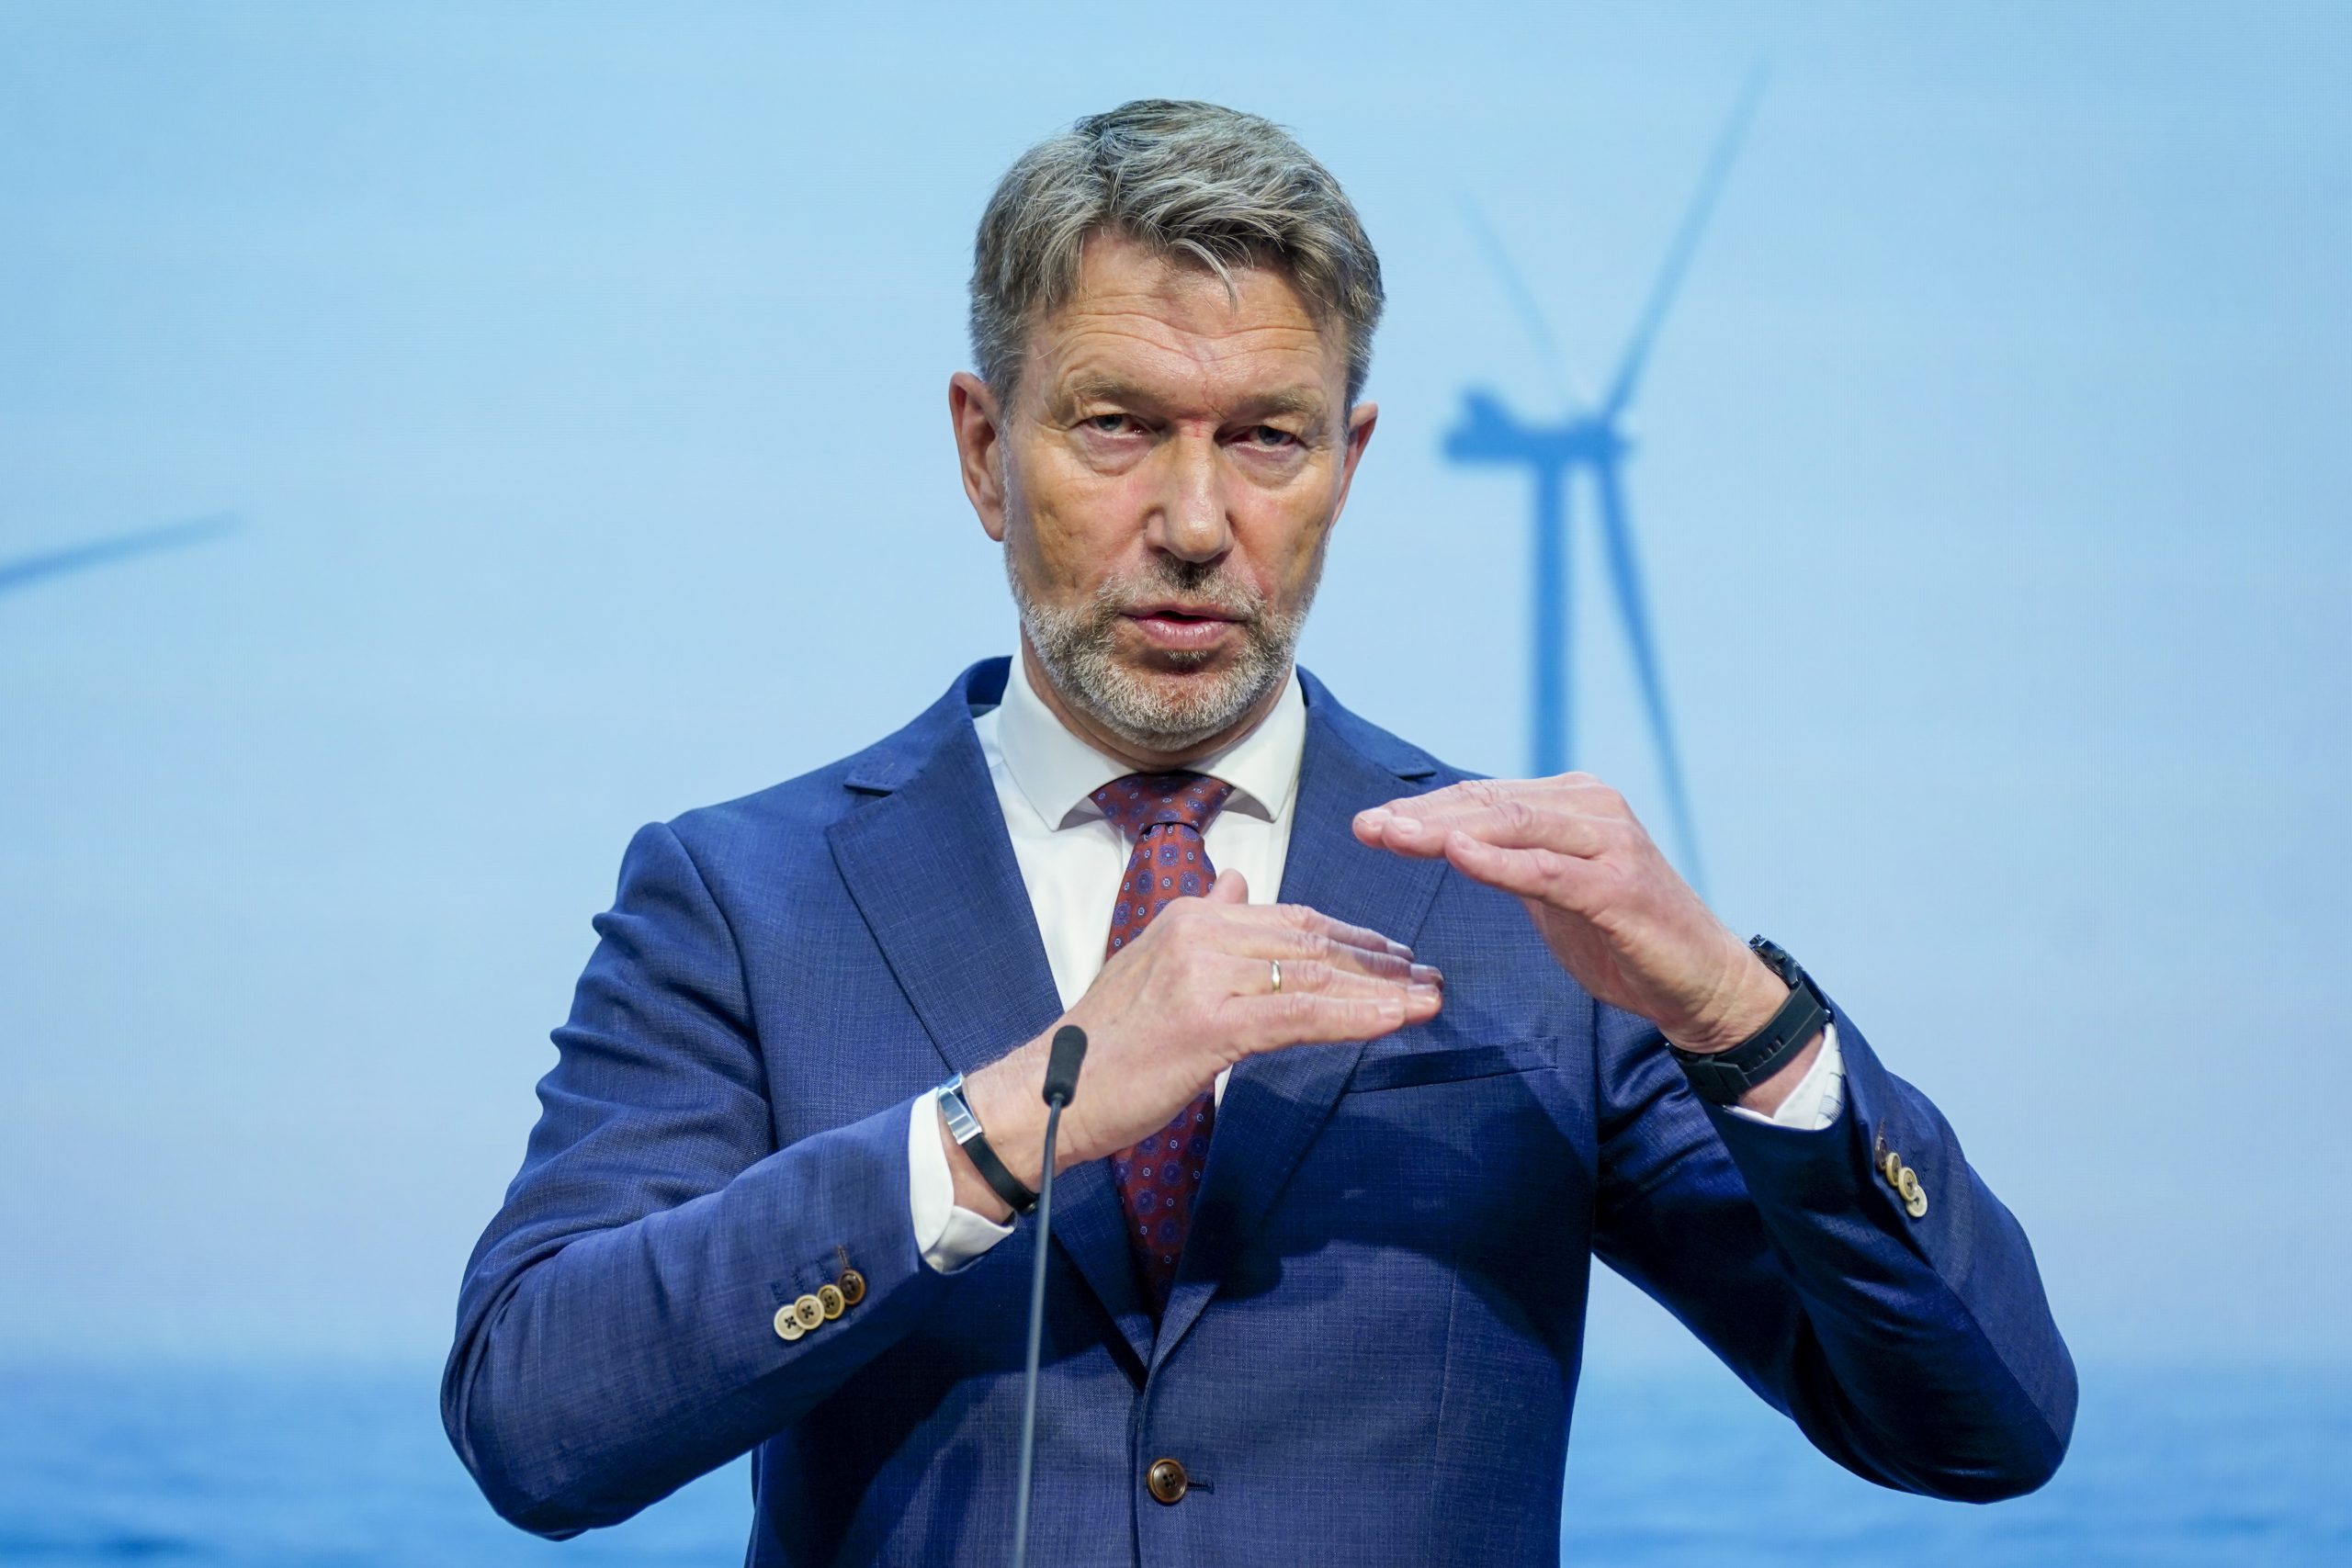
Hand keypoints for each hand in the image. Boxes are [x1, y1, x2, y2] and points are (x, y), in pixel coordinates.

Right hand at [946, 870, 1442, 1218]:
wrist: (1049, 1095)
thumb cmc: (1105, 1046)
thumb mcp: (1152, 966)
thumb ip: (1204, 922)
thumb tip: (1239, 883)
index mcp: (1190, 916)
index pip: (1291, 919)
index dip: (1352, 938)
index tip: (1397, 955)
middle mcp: (1200, 932)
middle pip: (1312, 941)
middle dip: (1378, 960)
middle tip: (1431, 975)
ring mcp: (1205, 975)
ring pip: (1314, 975)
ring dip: (1382, 989)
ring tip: (1430, 999)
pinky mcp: (1211, 1022)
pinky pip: (1300, 1014)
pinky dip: (1355, 1016)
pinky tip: (1395, 1021)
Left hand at [1353, 775, 1789, 1055]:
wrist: (1698, 982)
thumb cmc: (1622, 935)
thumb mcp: (1554, 889)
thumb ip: (1510, 858)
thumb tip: (1450, 839)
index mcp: (1573, 802)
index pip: (1484, 797)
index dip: (1424, 808)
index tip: (1370, 823)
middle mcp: (1593, 808)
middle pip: (1490, 804)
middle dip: (1423, 815)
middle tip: (1366, 827)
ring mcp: (1609, 843)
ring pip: (1514, 825)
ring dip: (1448, 829)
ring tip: (1395, 836)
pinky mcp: (1619, 886)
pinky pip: (1548, 869)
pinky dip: (1499, 861)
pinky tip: (1458, 856)